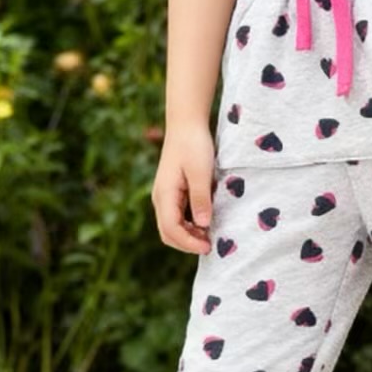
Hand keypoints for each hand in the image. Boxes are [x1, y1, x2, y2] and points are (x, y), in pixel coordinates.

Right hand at [153, 123, 216, 252]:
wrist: (186, 125)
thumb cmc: (194, 145)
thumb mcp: (201, 172)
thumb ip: (201, 198)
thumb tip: (203, 225)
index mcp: (165, 194)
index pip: (171, 229)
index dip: (188, 243)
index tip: (208, 247)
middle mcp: (160, 198)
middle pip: (167, 233)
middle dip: (187, 243)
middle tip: (210, 245)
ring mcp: (165, 196)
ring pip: (171, 226)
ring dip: (188, 235)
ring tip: (209, 236)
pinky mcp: (172, 192)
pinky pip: (177, 217)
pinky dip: (189, 225)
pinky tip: (205, 223)